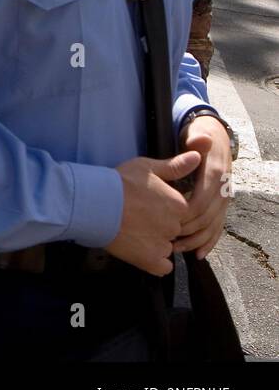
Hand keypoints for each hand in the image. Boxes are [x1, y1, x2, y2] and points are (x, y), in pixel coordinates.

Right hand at [105, 151, 201, 275]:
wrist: (94, 203)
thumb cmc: (119, 183)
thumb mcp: (147, 168)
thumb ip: (175, 166)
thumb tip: (198, 157)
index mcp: (179, 205)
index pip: (180, 211)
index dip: (164, 208)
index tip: (147, 204)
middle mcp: (175, 227)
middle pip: (173, 229)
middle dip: (161, 225)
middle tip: (139, 217)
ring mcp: (163, 246)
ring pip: (167, 247)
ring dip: (156, 242)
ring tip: (134, 232)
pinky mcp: (150, 261)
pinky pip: (163, 267)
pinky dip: (155, 262)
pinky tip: (141, 250)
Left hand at [174, 115, 232, 259]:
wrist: (216, 140)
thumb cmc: (198, 139)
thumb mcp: (196, 135)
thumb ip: (196, 141)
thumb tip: (201, 142)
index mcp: (215, 175)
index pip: (201, 200)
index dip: (185, 214)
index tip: (167, 222)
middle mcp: (223, 190)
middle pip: (206, 217)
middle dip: (187, 230)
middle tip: (166, 240)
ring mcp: (223, 200)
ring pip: (212, 226)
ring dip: (195, 240)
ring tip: (176, 249)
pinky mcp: (221, 207)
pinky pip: (217, 228)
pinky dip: (208, 242)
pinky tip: (197, 253)